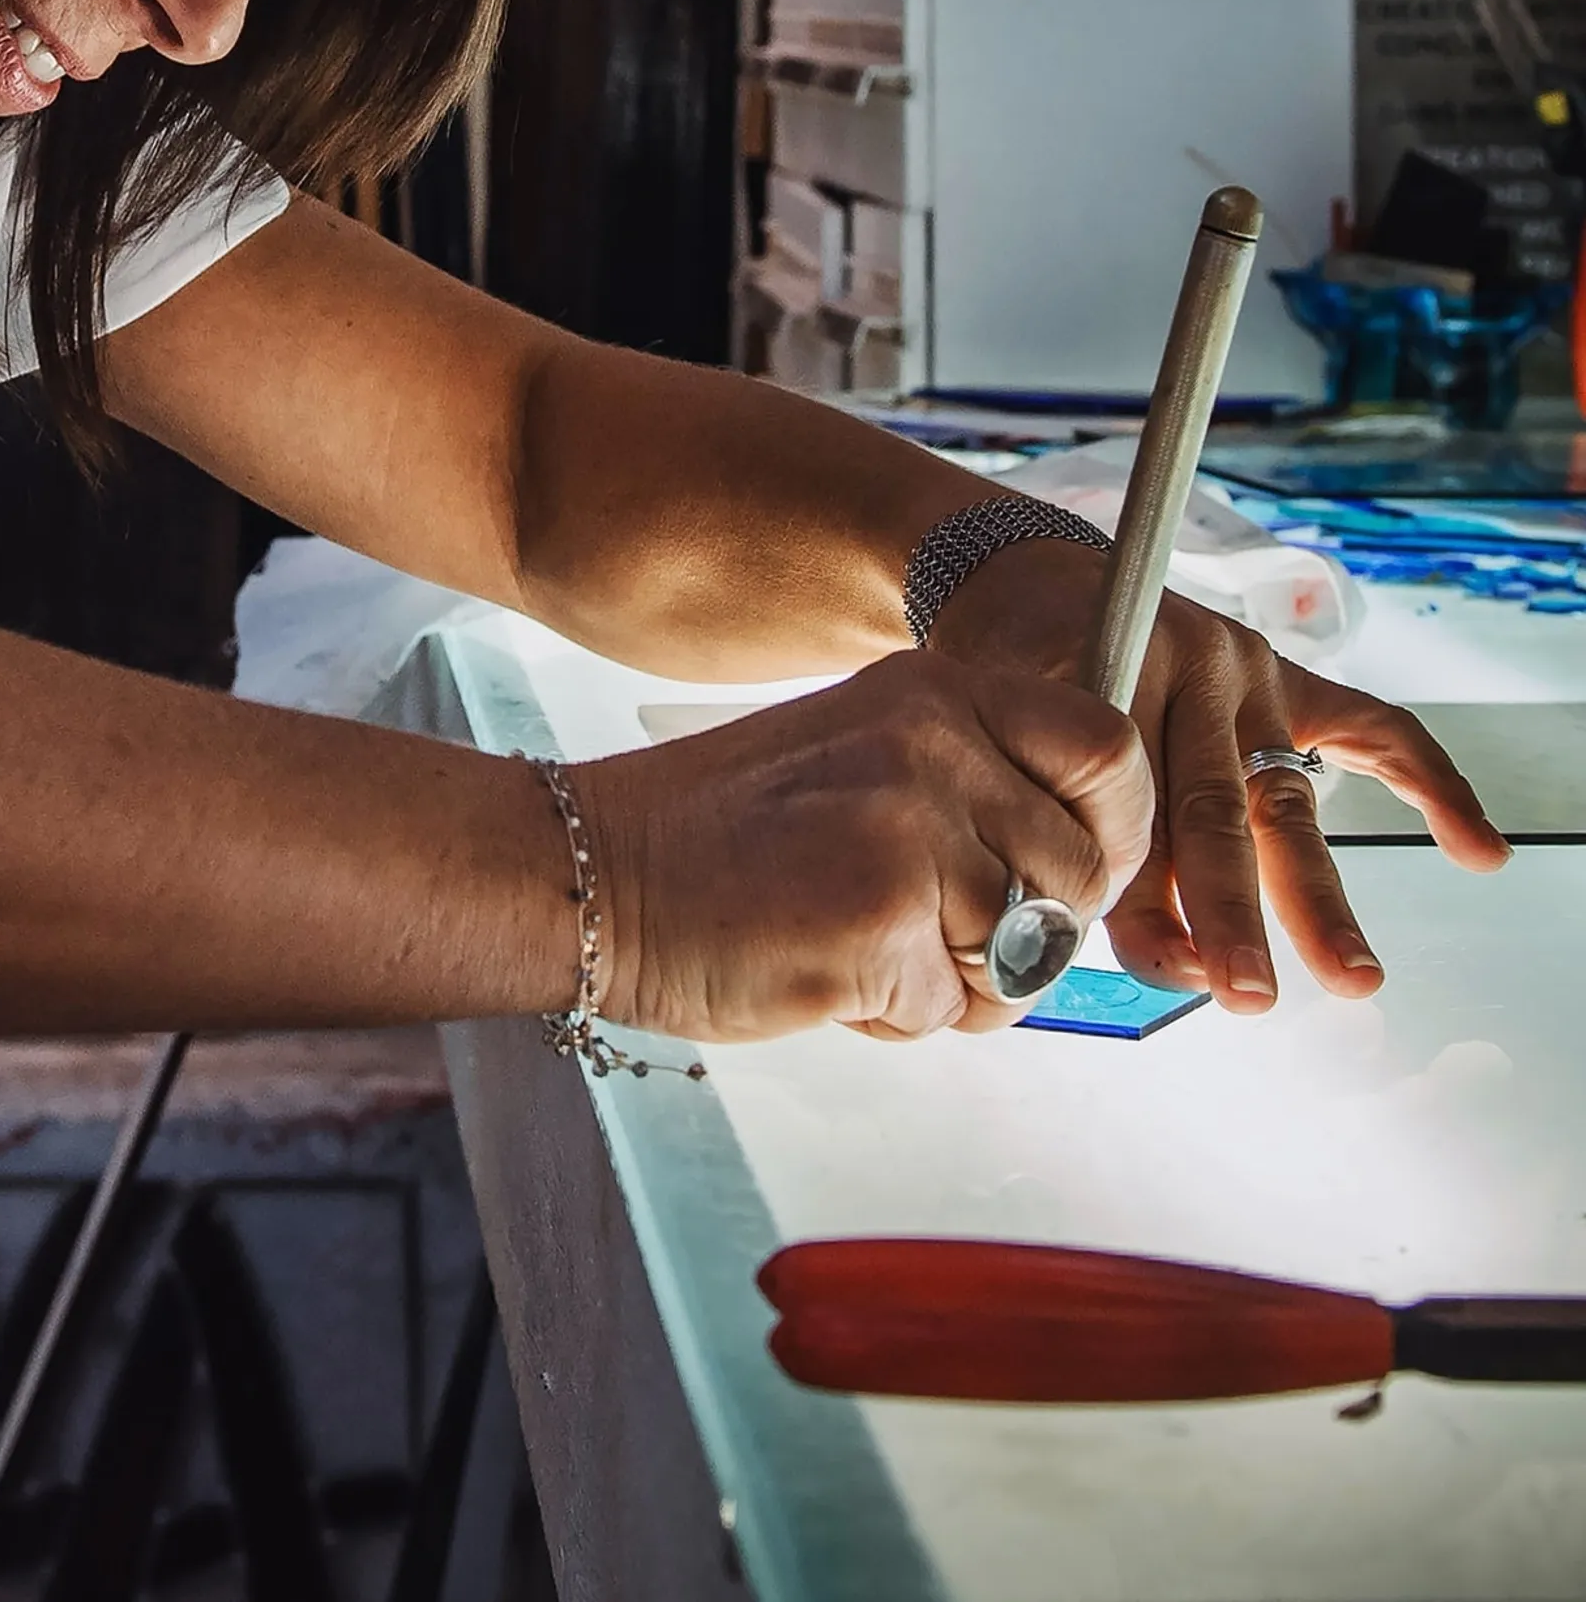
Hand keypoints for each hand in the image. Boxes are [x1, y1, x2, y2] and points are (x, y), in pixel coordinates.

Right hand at [576, 653, 1152, 1043]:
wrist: (592, 872)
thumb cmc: (728, 836)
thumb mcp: (870, 754)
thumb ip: (977, 787)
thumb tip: (1088, 869)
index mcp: (939, 689)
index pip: (1110, 748)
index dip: (1116, 829)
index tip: (1076, 874)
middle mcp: (936, 742)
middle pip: (1085, 874)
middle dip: (1032, 935)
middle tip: (938, 935)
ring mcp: (910, 828)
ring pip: (1030, 957)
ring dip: (961, 985)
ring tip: (866, 947)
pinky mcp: (879, 920)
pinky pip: (954, 1012)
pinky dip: (898, 1018)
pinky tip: (825, 972)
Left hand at [928, 543, 1511, 1011]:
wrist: (1022, 576)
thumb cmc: (1008, 672)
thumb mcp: (1014, 737)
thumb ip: (1073, 834)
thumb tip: (1150, 958)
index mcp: (1109, 674)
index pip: (1134, 803)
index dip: (1142, 891)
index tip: (1160, 967)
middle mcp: (1191, 667)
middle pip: (1214, 806)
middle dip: (1232, 912)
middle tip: (1247, 993)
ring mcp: (1248, 671)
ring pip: (1285, 795)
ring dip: (1318, 896)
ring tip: (1353, 978)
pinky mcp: (1285, 678)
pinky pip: (1373, 727)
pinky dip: (1430, 784)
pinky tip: (1476, 847)